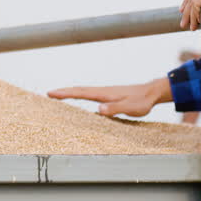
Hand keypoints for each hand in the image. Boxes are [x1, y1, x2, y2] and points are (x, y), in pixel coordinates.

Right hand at [48, 78, 169, 117]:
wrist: (151, 92)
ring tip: (58, 96)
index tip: (52, 93)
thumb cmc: (142, 101)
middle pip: (79, 90)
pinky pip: (90, 95)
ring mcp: (105, 93)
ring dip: (71, 93)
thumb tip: (98, 110)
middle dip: (64, 92)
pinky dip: (80, 95)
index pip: (81, 93)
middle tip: (49, 94)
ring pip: (84, 92)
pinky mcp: (109, 97)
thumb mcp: (130, 107)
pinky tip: (80, 99)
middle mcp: (102, 92)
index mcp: (104, 94)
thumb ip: (115, 108)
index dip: (66, 93)